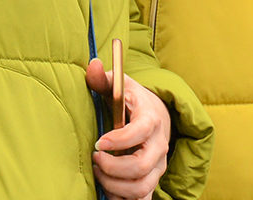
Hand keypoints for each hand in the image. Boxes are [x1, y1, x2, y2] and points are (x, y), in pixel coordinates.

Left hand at [86, 58, 169, 199]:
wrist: (155, 116)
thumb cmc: (132, 101)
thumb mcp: (120, 86)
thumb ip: (104, 78)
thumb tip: (92, 65)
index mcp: (151, 119)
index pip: (140, 132)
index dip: (119, 140)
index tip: (98, 142)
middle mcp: (159, 145)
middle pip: (141, 167)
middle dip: (112, 167)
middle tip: (95, 158)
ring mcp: (158, 166)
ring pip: (141, 188)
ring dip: (115, 186)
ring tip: (99, 172)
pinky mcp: (153, 179)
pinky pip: (142, 199)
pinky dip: (123, 199)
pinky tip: (108, 187)